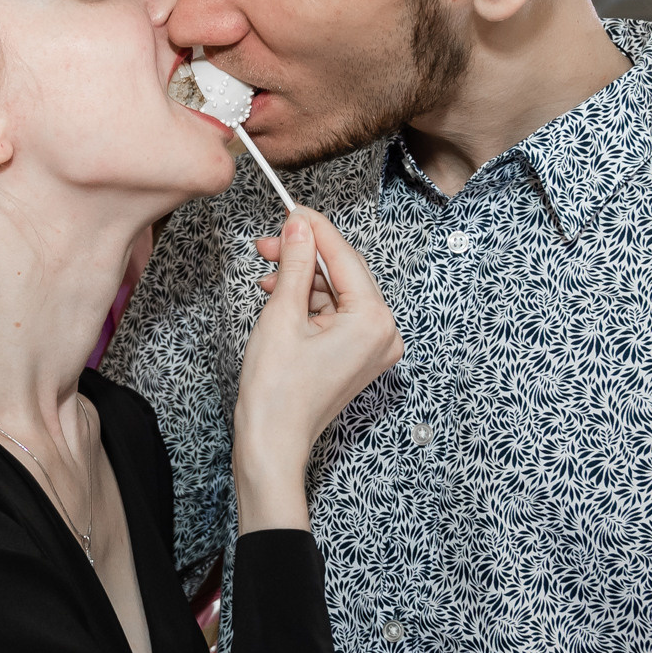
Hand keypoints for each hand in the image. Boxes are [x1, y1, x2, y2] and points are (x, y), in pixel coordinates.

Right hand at [238, 212, 402, 532]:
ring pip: (337, 294)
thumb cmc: (277, 392)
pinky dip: (309, 304)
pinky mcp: (358, 358)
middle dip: (304, 255)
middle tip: (269, 241)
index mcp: (374, 321)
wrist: (271, 444)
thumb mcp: (281, 314)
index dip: (314, 228)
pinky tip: (280, 296)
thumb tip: (298, 225)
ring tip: (267, 275)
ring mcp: (374, 349)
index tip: (291, 209)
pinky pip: (336, 316)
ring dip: (302, 280)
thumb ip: (293, 263)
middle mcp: (384, 334)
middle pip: (344, 274)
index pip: (345, 257)